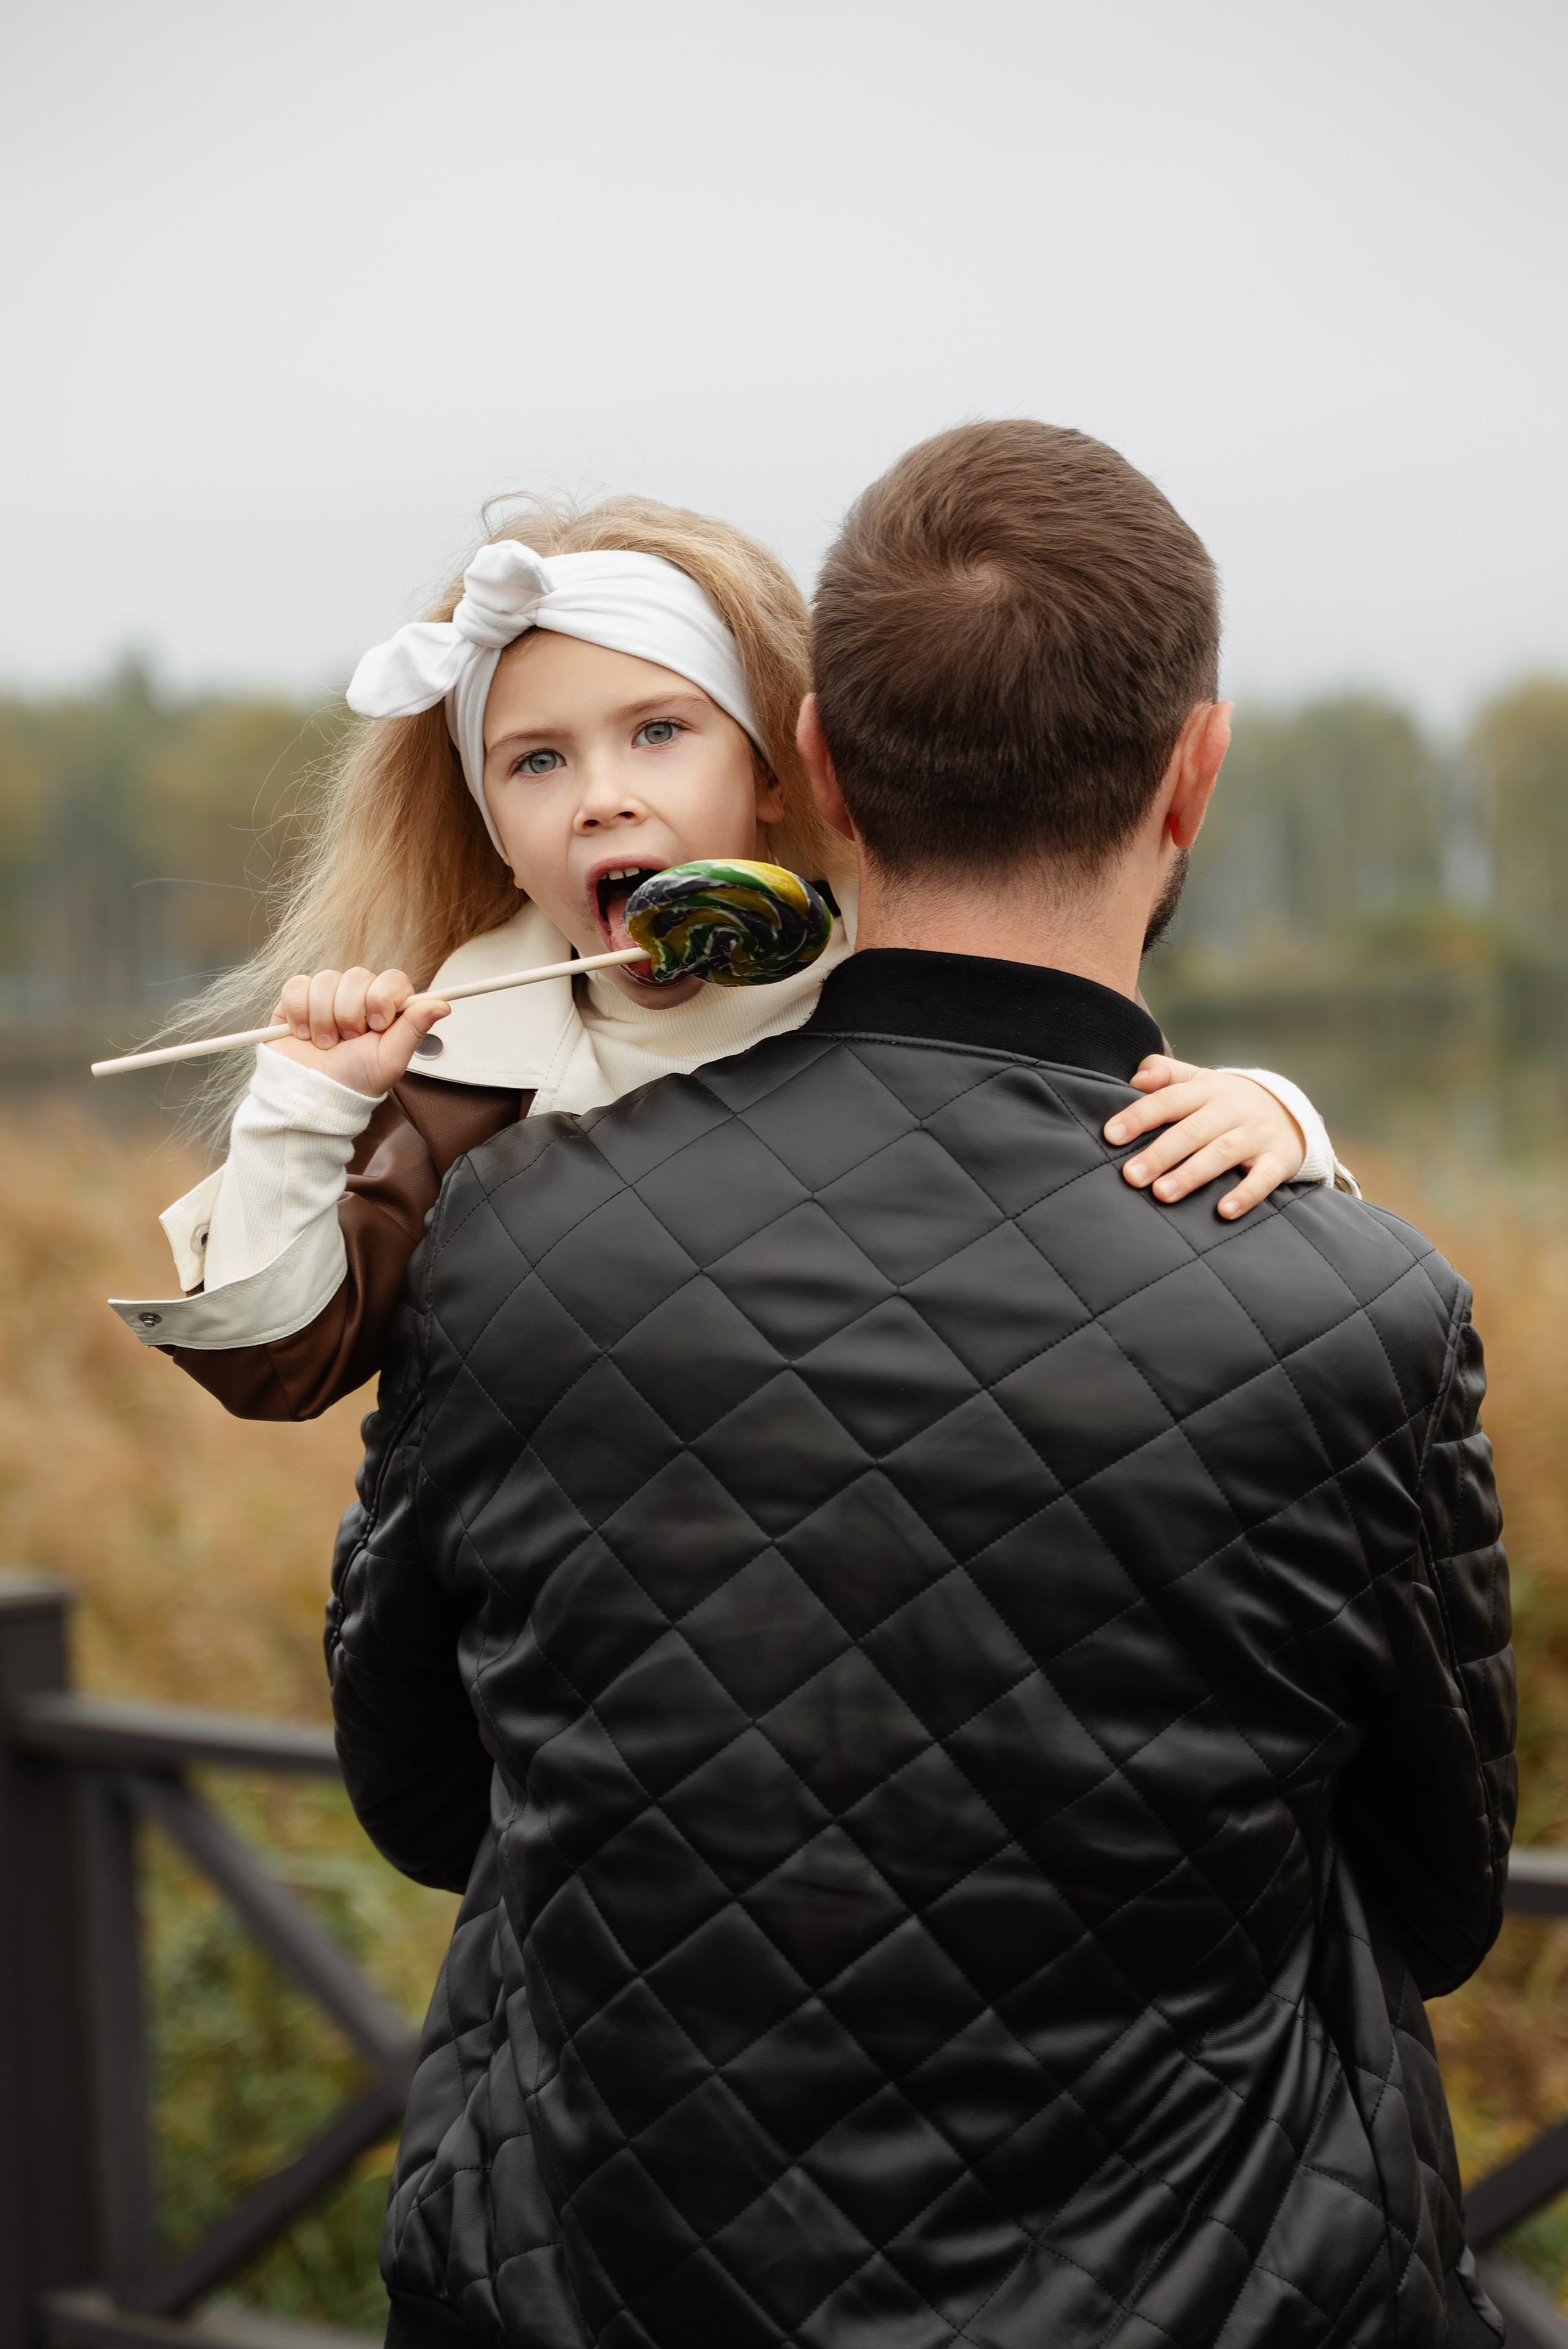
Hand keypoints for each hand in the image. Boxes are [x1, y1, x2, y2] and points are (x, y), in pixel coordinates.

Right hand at [266, 967, 449, 1096]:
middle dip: (350, 1013)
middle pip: (357, 976)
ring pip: (326, 980)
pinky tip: (304, 1034)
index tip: (377, 1025)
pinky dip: (299, 1013)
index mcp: (386, 1010)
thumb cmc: (353, 1081)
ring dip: (323, 1018)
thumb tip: (443, 1005)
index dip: (383, 998)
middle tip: (348, 1040)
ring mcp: (327, 996)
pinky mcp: (297, 999)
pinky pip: (298, 986)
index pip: (392, 979)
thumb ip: (414, 1028)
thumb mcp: (389, 1060)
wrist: (310, 1094)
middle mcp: (358, 998)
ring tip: (325, 1043)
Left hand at [1103, 1058, 1306, 1220]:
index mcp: (1206, 1089)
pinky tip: (1224, 1211)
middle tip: (1131, 1176)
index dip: (1139, 1116)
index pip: (1169, 1100)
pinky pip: (1263, 1178)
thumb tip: (1135, 1078)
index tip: (1111, 1135)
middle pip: (1192, 1130)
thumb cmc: (1226, 1102)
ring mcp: (1256, 1134)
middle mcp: (1232, 1109)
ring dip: (1192, 1174)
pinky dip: (1245, 1195)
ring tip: (1163, 1194)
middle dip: (1161, 1153)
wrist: (1290, 1112)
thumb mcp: (1199, 1080)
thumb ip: (1165, 1074)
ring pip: (1222, 1153)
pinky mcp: (1278, 1159)